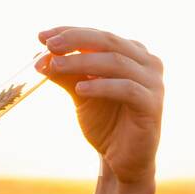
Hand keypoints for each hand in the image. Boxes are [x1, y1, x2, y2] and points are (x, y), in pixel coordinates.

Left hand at [35, 26, 163, 186]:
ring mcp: (153, 83)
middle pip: (108, 42)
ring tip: (55, 66)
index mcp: (132, 53)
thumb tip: (40, 57)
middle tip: (49, 46)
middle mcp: (147, 62)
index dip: (70, 32)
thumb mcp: (81, 93)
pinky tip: (80, 90)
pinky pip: (126, 89)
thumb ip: (66, 74)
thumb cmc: (105, 123)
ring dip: (82, 63)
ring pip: (116, 63)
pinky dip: (101, 86)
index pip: (98, 35)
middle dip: (75, 41)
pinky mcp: (152, 105)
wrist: (122, 161)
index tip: (41, 36)